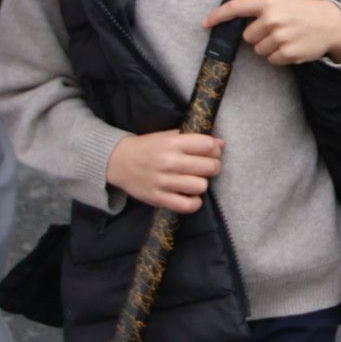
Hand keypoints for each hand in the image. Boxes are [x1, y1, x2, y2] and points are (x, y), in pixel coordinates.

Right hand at [106, 130, 223, 212]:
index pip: (208, 146)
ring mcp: (163, 182)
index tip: (212, 152)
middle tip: (206, 167)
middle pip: (209, 167)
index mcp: (173, 143)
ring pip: (201, 186)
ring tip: (195, 180)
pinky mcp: (158, 199)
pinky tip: (191, 196)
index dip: (215, 149)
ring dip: (202, 184)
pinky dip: (194, 203)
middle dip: (213, 167)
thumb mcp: (169, 136)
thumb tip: (221, 143)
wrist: (118, 162)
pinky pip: (186, 206)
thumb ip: (194, 139)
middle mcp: (169, 162)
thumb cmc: (148, 147)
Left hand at [201, 0, 340, 64]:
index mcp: (269, 2)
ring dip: (268, 46)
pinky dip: (278, 56)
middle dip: (258, 34)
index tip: (205, 23)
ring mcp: (281, 37)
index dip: (218, 16)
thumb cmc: (303, 6)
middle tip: (275, 28)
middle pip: (247, 36)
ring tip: (284, 36)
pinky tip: (290, 45)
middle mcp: (273, 19)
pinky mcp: (288, 53)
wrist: (330, 23)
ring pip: (258, 50)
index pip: (237, 7)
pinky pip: (271, 60)